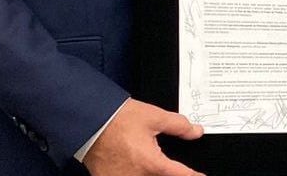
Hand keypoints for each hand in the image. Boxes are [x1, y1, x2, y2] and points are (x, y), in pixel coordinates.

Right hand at [83, 98, 204, 175]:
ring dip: (151, 174)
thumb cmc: (119, 119)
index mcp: (152, 164)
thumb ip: (178, 126)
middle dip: (168, 173)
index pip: (180, 175)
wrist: (89, 121)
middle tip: (168, 165)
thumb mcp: (154, 117)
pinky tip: (133, 168)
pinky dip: (134, 174)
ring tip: (151, 166)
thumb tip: (196, 131)